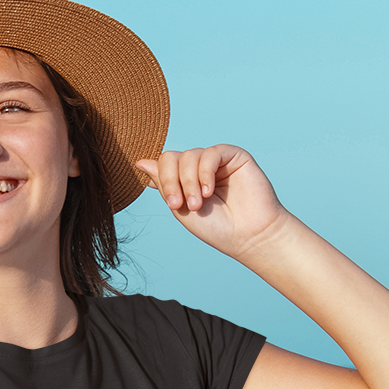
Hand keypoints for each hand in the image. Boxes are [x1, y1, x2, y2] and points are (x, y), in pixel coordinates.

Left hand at [135, 145, 290, 260]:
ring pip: (189, 155)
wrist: (248, 235)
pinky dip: (205, 171)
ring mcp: (217, 161)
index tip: (174, 204)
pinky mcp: (234, 156)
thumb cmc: (217, 227)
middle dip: (173, 181)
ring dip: (189, 181)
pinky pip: (211, 153)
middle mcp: (200, 167)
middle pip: (173, 157)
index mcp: (186, 179)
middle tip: (182, 204)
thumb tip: (140, 162)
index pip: (165, 164)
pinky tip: (209, 190)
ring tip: (199, 203)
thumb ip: (163, 184)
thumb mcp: (181, 207)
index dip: (164, 180)